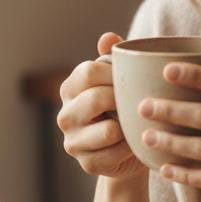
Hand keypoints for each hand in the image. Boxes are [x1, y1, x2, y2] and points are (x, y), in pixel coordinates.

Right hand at [56, 31, 147, 182]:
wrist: (131, 149)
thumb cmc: (126, 107)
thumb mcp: (120, 80)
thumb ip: (114, 58)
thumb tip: (108, 37)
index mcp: (70, 88)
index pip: (88, 71)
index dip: (115, 73)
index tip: (132, 79)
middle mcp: (64, 115)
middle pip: (96, 98)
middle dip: (122, 100)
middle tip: (135, 104)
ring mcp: (72, 142)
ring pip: (108, 130)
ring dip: (128, 127)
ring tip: (133, 125)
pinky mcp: (87, 164)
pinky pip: (117, 153)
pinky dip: (130, 148)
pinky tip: (131, 145)